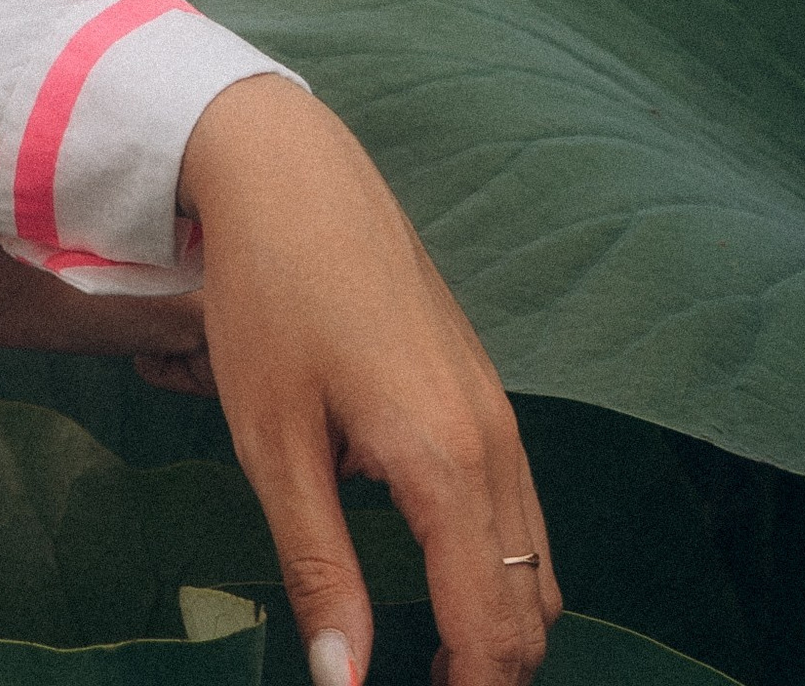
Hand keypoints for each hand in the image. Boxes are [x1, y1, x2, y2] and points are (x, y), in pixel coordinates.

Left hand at [175, 75, 556, 685]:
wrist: (291, 170)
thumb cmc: (269, 301)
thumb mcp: (274, 447)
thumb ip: (321, 573)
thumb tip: (344, 685)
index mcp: (446, 465)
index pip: (489, 630)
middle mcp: (494, 441)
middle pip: (531, 605)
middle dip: (493, 670)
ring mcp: (496, 406)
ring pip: (535, 556)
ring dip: (500, 621)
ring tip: (436, 662)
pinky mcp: (481, 384)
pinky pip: (519, 503)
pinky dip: (499, 564)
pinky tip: (439, 572)